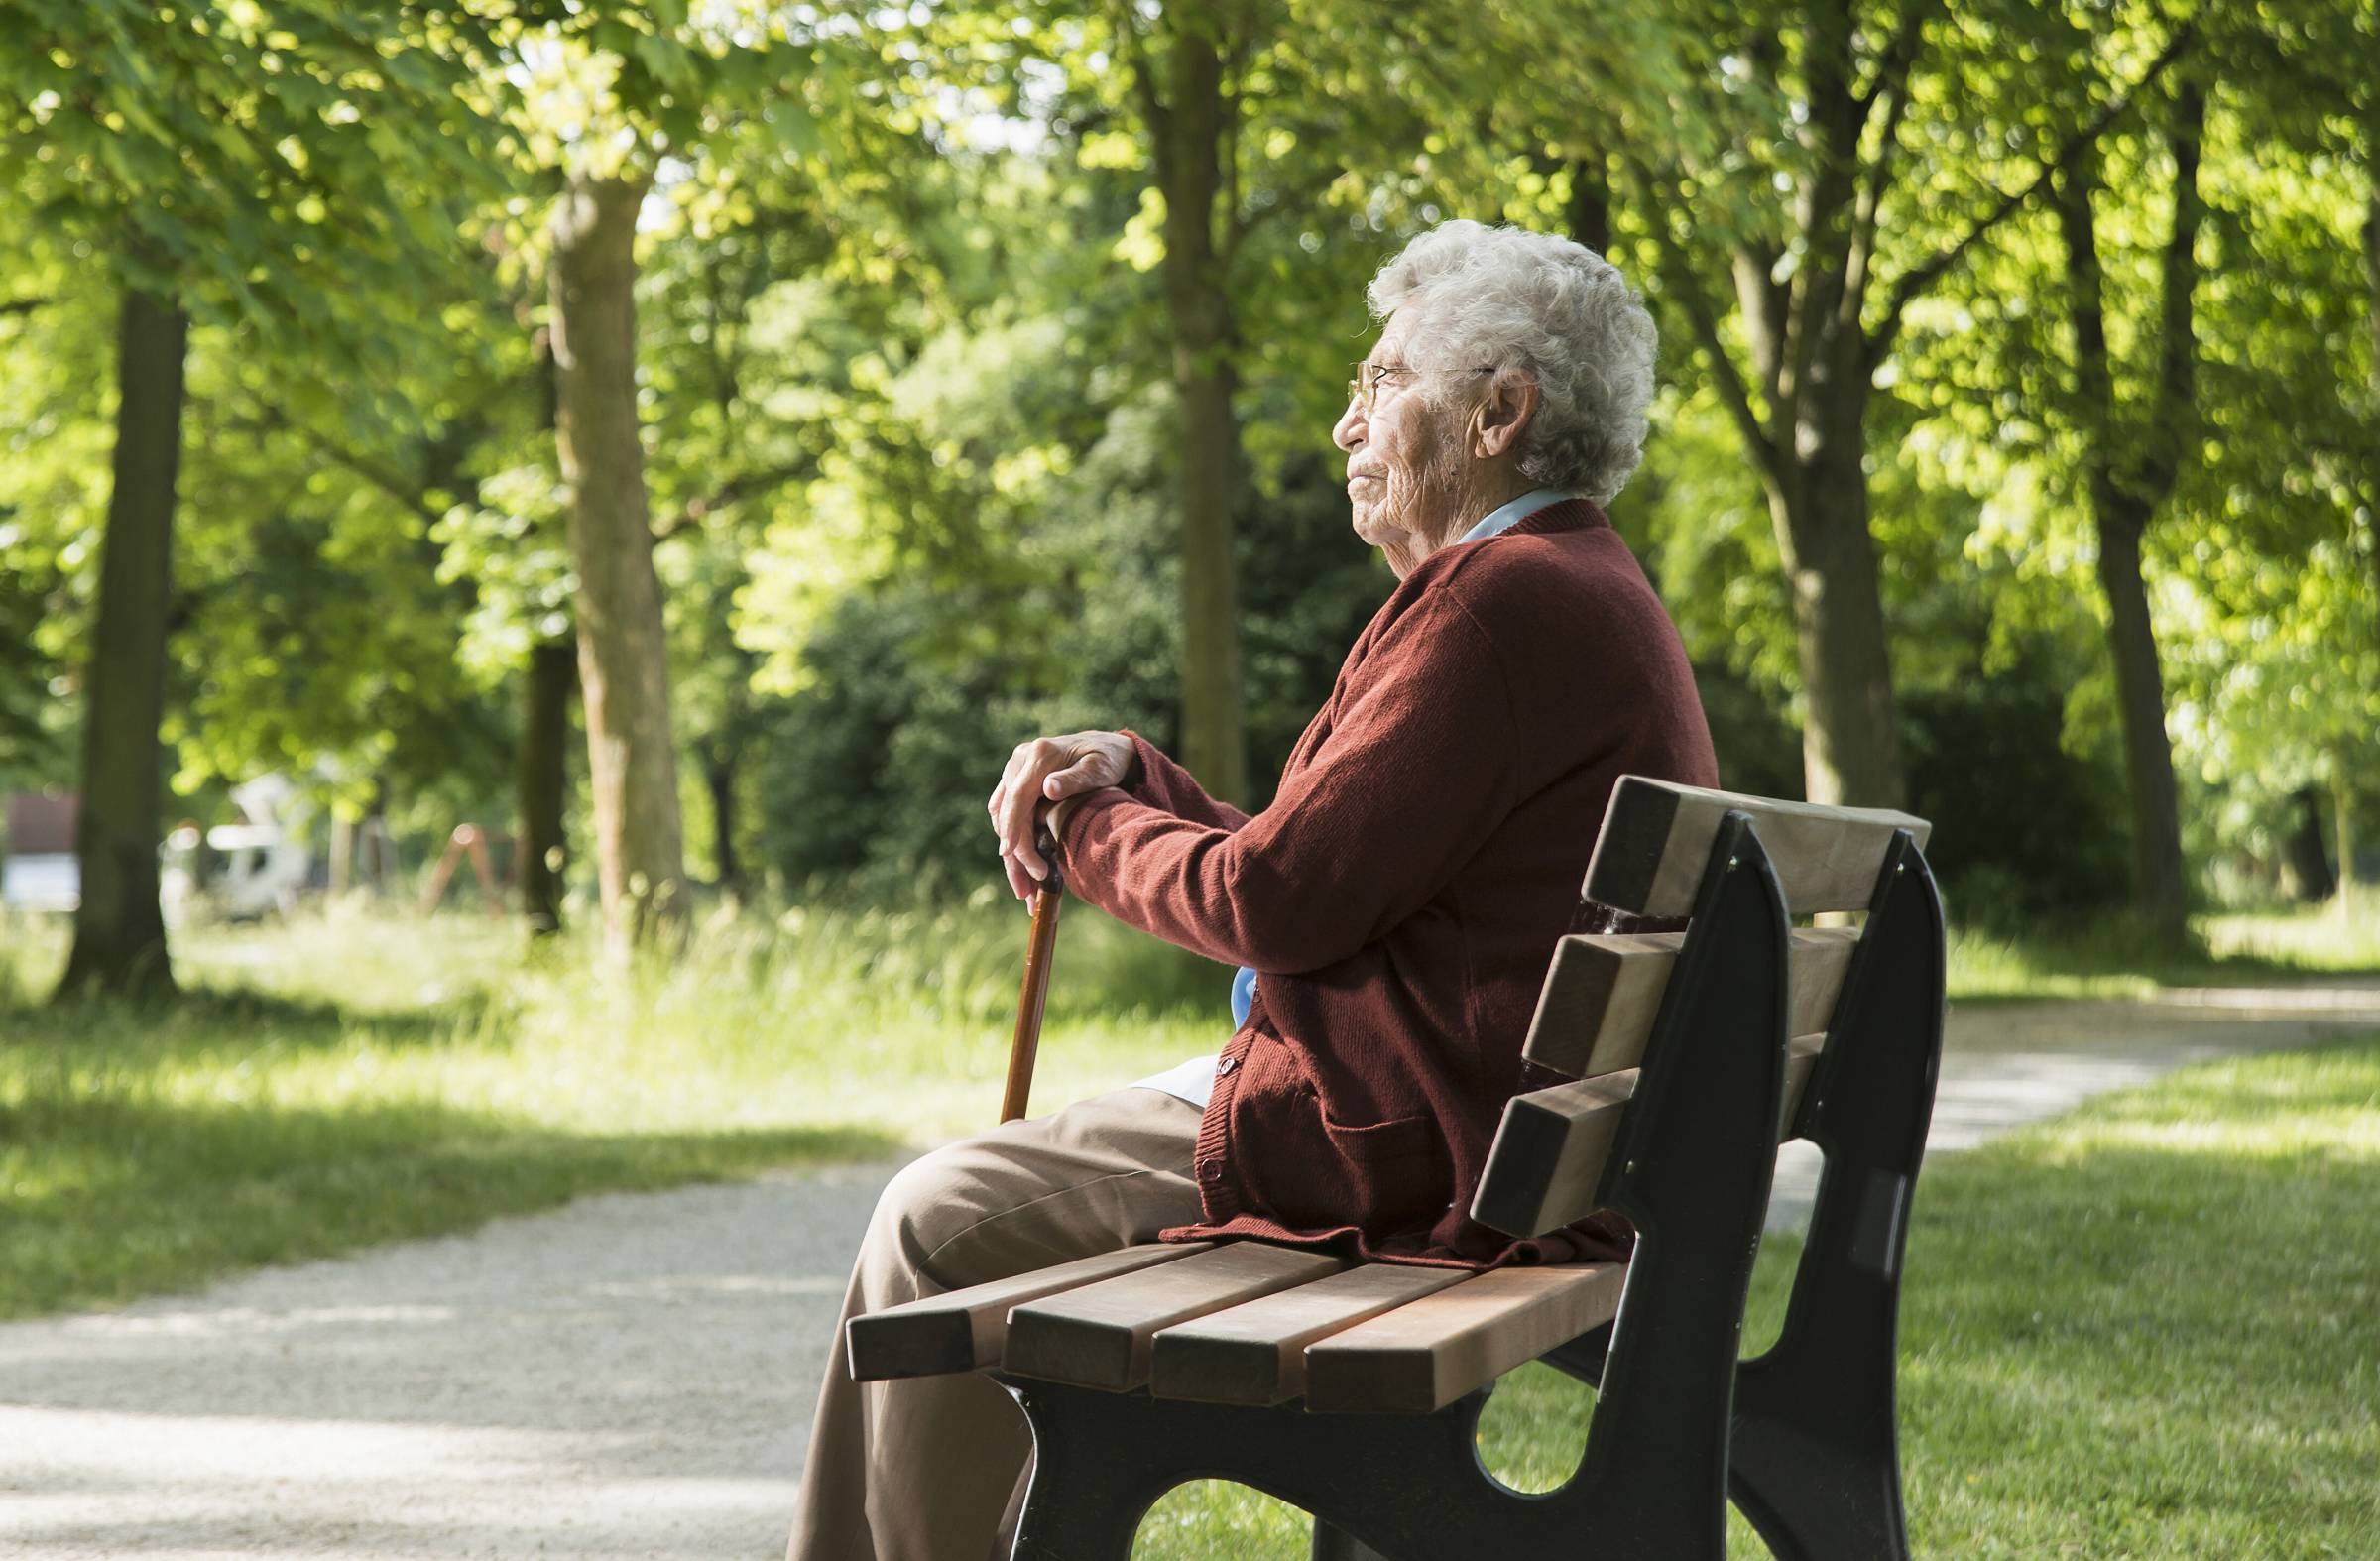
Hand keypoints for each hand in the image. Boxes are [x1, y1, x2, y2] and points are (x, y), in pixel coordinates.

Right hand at [989, 730, 1133, 899]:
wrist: (1106, 748)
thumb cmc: (1108, 759)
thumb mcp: (1099, 767)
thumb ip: (1075, 778)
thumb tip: (1048, 788)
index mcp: (1039, 755)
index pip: (1018, 796)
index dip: (1012, 827)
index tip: (1011, 855)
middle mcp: (1020, 761)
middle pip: (1005, 812)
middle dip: (1013, 854)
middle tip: (1026, 890)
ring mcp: (1015, 773)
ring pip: (1001, 819)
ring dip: (1010, 857)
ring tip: (1025, 891)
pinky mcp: (1016, 785)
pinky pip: (1006, 817)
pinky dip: (1014, 845)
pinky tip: (1025, 871)